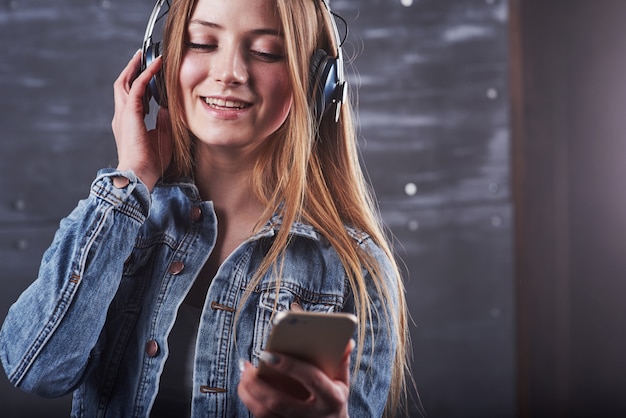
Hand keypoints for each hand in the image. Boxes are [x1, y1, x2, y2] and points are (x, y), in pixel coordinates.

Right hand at [112, 51, 171, 190]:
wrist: (140, 174)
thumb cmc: (150, 163)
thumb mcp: (162, 138)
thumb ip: (162, 122)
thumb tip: (165, 107)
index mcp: (129, 122)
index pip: (131, 97)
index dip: (139, 84)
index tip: (150, 75)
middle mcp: (122, 116)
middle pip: (124, 85)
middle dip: (132, 70)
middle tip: (142, 57)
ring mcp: (123, 113)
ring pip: (126, 82)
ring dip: (136, 67)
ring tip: (146, 55)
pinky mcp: (129, 112)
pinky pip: (138, 86)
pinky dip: (146, 73)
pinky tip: (156, 65)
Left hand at [237, 339, 353, 417]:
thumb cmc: (334, 400)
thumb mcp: (342, 382)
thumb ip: (341, 360)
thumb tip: (345, 341)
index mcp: (331, 398)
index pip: (311, 378)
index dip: (290, 365)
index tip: (269, 353)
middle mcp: (313, 415)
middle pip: (279, 401)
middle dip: (257, 383)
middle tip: (246, 366)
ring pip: (265, 414)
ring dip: (248, 394)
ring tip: (243, 375)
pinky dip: (251, 403)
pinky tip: (246, 389)